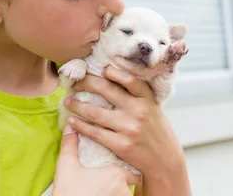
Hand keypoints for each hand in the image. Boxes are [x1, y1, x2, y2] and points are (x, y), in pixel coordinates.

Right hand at [52, 125, 138, 195]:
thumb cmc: (68, 194)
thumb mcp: (66, 167)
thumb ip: (70, 145)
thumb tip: (70, 128)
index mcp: (115, 175)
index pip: (132, 172)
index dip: (123, 172)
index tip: (112, 173)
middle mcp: (124, 191)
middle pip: (129, 186)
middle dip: (119, 186)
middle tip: (104, 184)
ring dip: (117, 195)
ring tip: (100, 193)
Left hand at [64, 66, 190, 194]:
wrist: (165, 162)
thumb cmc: (156, 131)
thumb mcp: (153, 109)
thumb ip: (137, 96)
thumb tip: (111, 79)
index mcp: (147, 99)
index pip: (129, 79)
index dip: (112, 72)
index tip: (100, 70)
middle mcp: (138, 111)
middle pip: (107, 89)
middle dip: (86, 83)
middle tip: (75, 83)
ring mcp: (129, 128)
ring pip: (95, 112)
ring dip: (77, 105)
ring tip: (67, 101)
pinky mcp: (121, 145)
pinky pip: (95, 133)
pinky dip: (81, 126)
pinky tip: (72, 121)